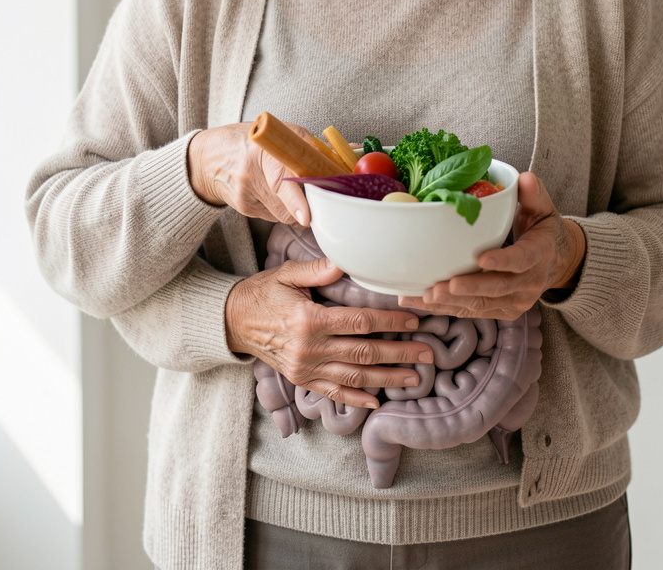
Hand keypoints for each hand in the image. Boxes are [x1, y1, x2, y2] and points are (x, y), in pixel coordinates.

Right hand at [187, 122, 309, 225]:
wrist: (208, 158)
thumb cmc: (250, 141)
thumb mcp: (279, 132)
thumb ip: (309, 145)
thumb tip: (346, 155)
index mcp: (262, 151)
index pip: (280, 180)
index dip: (296, 200)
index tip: (306, 216)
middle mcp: (250, 175)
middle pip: (288, 205)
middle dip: (307, 202)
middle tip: (316, 193)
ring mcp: (245, 196)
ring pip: (285, 214)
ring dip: (294, 205)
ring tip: (286, 184)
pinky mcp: (244, 209)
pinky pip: (274, 215)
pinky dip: (280, 206)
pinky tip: (270, 190)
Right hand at [226, 258, 435, 407]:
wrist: (234, 321)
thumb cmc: (264, 292)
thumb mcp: (287, 274)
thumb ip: (318, 269)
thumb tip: (346, 261)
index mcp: (310, 320)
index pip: (360, 323)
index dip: (391, 323)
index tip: (414, 321)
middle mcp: (310, 349)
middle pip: (365, 354)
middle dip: (400, 354)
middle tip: (429, 354)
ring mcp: (306, 369)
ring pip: (355, 378)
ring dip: (388, 379)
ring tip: (415, 379)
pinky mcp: (301, 380)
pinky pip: (333, 393)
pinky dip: (357, 400)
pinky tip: (377, 402)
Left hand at [399, 172, 585, 320]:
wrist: (557, 261)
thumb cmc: (543, 230)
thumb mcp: (543, 208)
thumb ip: (533, 193)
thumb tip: (524, 179)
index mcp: (540, 254)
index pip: (522, 259)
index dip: (503, 261)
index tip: (481, 259)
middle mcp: (530, 282)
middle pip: (498, 288)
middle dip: (468, 289)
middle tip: (441, 287)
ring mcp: (517, 300)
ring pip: (483, 305)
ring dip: (453, 302)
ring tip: (426, 296)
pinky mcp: (504, 311)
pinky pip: (475, 312)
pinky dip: (449, 309)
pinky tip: (425, 302)